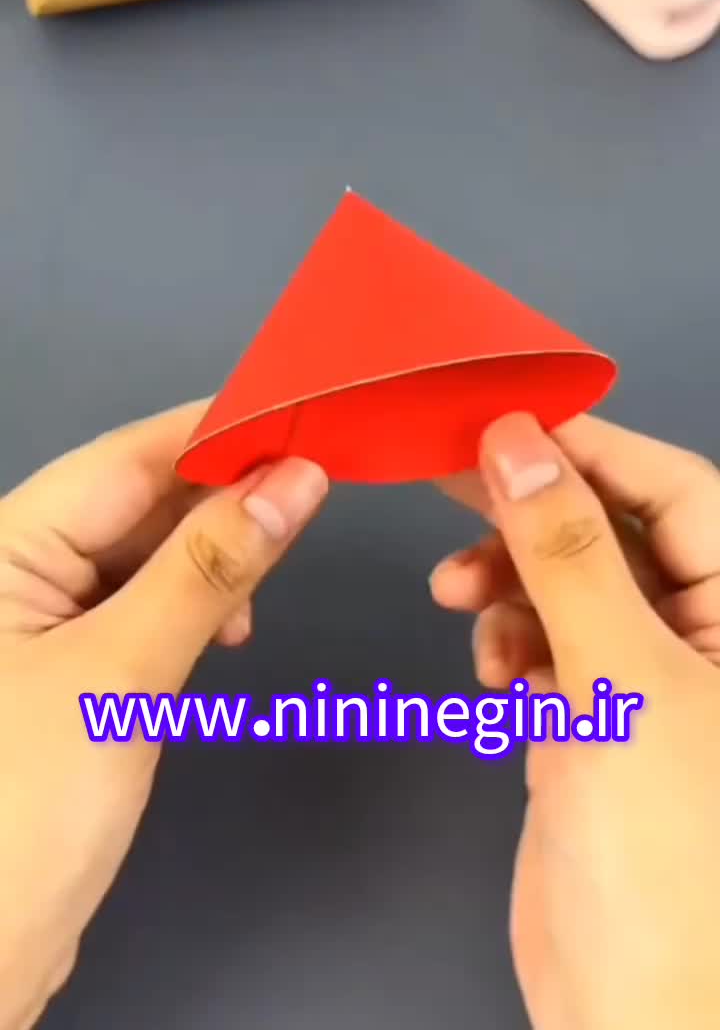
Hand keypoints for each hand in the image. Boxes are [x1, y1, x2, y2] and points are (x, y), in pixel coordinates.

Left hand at [0, 404, 327, 1029]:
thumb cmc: (23, 812)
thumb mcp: (124, 673)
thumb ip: (209, 568)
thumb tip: (293, 479)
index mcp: (3, 546)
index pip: (125, 457)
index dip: (218, 432)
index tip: (304, 418)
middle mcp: (16, 567)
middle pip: (137, 498)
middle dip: (225, 491)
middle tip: (315, 486)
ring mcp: (41, 618)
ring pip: (146, 551)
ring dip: (214, 553)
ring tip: (270, 572)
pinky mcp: (69, 665)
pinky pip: (143, 603)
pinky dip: (194, 603)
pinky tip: (229, 625)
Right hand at [431, 413, 719, 1029]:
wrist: (632, 1011)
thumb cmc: (672, 863)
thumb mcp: (623, 680)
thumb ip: (568, 554)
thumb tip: (522, 446)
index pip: (677, 490)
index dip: (592, 446)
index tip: (507, 421)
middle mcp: (707, 636)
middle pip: (612, 529)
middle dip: (531, 509)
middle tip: (451, 479)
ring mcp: (649, 678)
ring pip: (566, 582)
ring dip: (507, 579)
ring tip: (458, 597)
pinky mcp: (594, 717)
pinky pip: (543, 639)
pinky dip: (507, 638)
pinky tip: (494, 669)